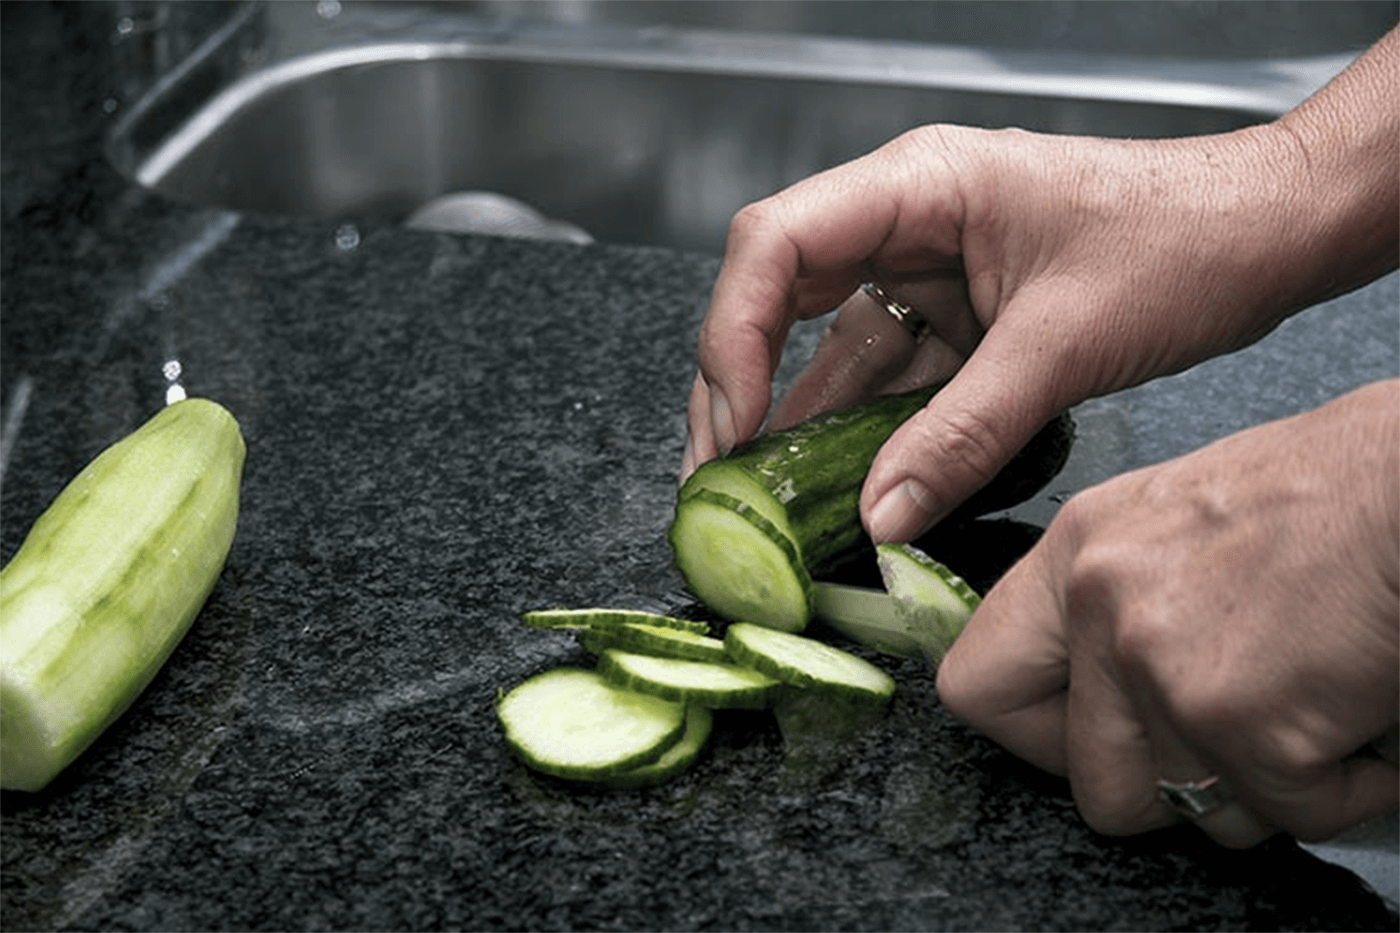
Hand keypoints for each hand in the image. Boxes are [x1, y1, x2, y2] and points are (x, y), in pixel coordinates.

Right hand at [683, 29, 1397, 543]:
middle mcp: (905, 222)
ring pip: (828, 349)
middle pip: (777, 298)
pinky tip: (833, 488)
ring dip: (795, 425)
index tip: (735, 423)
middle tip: (718, 479)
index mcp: (918, 185)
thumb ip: (961, 436)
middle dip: (739, 387)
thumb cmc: (1186, 238)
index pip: (776, 245)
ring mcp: (928, 273)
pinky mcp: (957, 320)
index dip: (733, 334)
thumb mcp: (1062, 346)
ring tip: (758, 502)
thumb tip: (877, 516)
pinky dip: (862, 435)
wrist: (1271, 235)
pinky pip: (888, 381)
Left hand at [935, 380, 1399, 846]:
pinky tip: (1356, 716)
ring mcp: (1164, 667)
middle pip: (1094, 786)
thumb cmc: (1325, 495)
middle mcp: (1100, 607)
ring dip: (1262, 787)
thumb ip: (1109, 603)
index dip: (1036, 738)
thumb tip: (1086, 694)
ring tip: (1305, 704)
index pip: (974, 687)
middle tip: (1231, 732)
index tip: (1088, 737)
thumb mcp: (1169, 522)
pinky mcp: (1245, 723)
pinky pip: (1289, 818)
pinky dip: (1341, 789)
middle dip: (1171, 788)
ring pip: (1194, 815)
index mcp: (1074, 554)